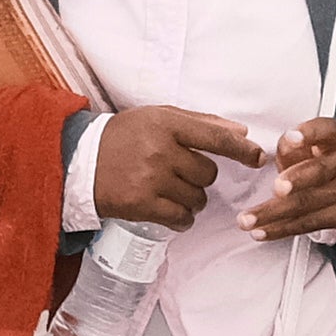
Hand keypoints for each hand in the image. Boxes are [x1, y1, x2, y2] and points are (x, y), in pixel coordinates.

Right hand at [90, 102, 262, 228]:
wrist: (78, 162)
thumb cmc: (122, 137)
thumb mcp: (157, 117)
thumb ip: (200, 123)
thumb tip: (240, 133)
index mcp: (166, 124)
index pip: (215, 137)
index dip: (241, 149)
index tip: (258, 157)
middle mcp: (160, 151)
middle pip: (208, 173)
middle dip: (200, 177)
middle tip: (177, 173)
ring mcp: (151, 179)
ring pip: (197, 198)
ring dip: (191, 199)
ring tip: (168, 190)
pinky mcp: (142, 204)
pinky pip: (181, 218)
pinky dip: (182, 219)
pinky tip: (171, 211)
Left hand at [244, 117, 335, 241]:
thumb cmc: (325, 160)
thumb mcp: (312, 146)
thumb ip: (292, 148)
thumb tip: (282, 151)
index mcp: (335, 138)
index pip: (325, 131)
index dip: (308, 134)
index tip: (291, 138)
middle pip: (320, 171)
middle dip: (296, 180)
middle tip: (277, 187)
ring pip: (308, 203)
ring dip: (274, 213)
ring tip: (249, 220)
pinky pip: (307, 223)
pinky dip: (280, 229)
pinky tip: (261, 231)